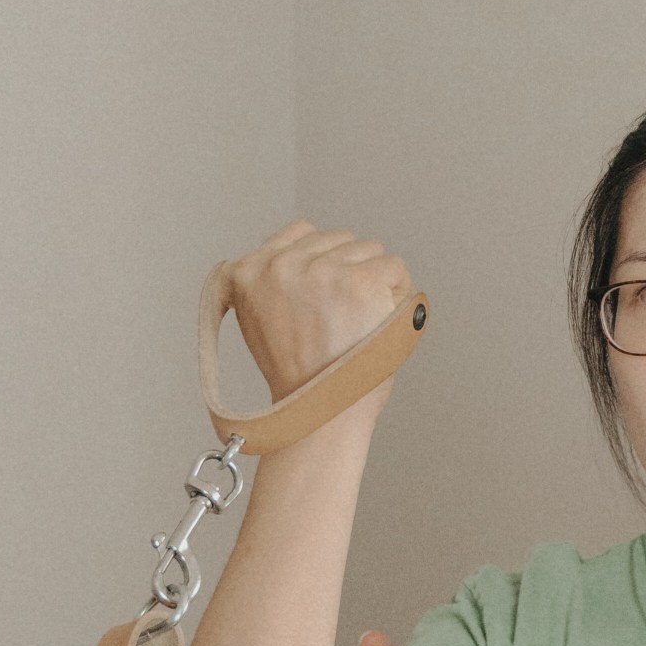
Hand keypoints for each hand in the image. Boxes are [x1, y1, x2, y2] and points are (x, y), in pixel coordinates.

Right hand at [224, 220, 414, 403]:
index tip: (328, 296)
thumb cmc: (301, 379)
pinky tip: (383, 320)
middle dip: (350, 271)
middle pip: (338, 239)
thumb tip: (304, 259)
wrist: (319, 412)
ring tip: (361, 323)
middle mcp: (279, 264)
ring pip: (368, 250)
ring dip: (375, 282)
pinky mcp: (357, 282)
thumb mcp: (261, 321)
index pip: (299, 232)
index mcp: (247, 272)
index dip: (323, 262)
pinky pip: (393, 266)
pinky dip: (398, 291)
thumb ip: (273, 285)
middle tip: (346, 319)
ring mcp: (319, 270)